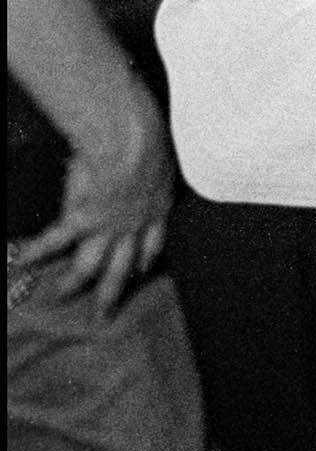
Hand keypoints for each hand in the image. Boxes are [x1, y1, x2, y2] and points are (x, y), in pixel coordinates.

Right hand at [13, 75, 175, 314]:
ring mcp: (106, 228)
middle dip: (112, 293)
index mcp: (157, 206)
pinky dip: (35, 252)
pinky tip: (20, 262)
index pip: (153, 243)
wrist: (131, 140)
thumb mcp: (160, 152)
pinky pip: (54, 241)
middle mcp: (133, 225)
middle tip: (103, 316)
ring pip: (88, 266)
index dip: (146, 260)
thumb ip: (153, 162)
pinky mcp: (80, 220)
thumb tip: (150, 149)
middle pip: (122, 268)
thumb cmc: (149, 133)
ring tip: (59, 298)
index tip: (143, 272)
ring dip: (72, 284)